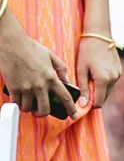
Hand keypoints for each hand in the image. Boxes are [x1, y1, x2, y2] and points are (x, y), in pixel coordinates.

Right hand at [0, 4, 76, 118]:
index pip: (65, 97)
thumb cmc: (30, 48)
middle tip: (41, 111)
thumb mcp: (51, 55)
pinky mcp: (14, 89)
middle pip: (45, 109)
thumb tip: (66, 79)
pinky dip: (18, 103)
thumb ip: (61, 68)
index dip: (70, 109)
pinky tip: (19, 99)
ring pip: (29, 108)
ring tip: (29, 102)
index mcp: (51, 77)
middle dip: (44, 113)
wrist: (12, 45)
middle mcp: (40, 85)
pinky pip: (17, 104)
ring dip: (29, 108)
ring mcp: (26, 88)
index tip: (73, 115)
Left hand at [76, 32, 121, 110]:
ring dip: (100, 89)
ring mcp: (118, 74)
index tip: (82, 100)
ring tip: (90, 77)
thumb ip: (83, 88)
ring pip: (108, 90)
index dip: (90, 104)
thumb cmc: (87, 50)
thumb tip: (83, 104)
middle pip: (104, 97)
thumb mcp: (81, 69)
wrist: (99, 35)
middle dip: (95, 96)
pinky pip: (111, 82)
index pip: (99, 102)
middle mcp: (114, 78)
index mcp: (103, 79)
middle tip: (84, 86)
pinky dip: (104, 82)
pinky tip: (97, 72)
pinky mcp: (119, 70)